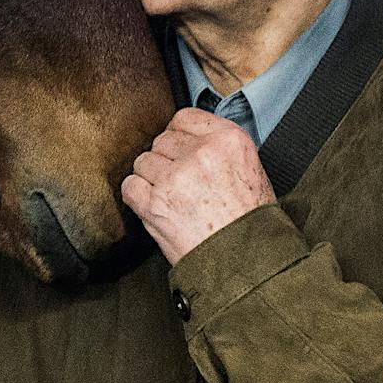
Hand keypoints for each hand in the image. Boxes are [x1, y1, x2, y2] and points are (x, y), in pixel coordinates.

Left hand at [121, 108, 274, 266]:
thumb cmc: (251, 222)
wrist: (248, 264)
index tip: (181, 151)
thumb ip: (219, 148)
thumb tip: (186, 141)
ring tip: (172, 200)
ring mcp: (175, 178)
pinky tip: (155, 207)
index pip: (184, 118)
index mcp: (229, 140)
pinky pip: (130, 186)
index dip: (180, 136)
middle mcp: (202, 153)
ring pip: (143, 162)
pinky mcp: (155, 204)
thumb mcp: (251, 170)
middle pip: (162, 140)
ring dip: (152, 180)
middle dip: (167, 161)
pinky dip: (137, 197)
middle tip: (180, 184)